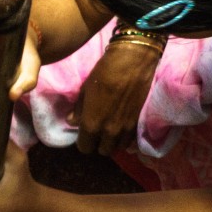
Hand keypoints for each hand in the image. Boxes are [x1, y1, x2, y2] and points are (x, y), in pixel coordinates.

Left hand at [70, 40, 161, 154]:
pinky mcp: (139, 122)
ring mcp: (126, 128)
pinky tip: (123, 124)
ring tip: (112, 127)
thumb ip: (79, 109)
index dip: (83, 140)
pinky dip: (126, 136)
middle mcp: (109, 131)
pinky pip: (131, 139)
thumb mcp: (86, 88)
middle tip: (98, 130)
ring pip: (118, 147)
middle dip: (99, 143)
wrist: (134, 60)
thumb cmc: (105, 71)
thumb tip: (72, 122)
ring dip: (114, 140)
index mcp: (92, 124)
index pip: (85, 147)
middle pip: (103, 151)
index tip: (84, 132)